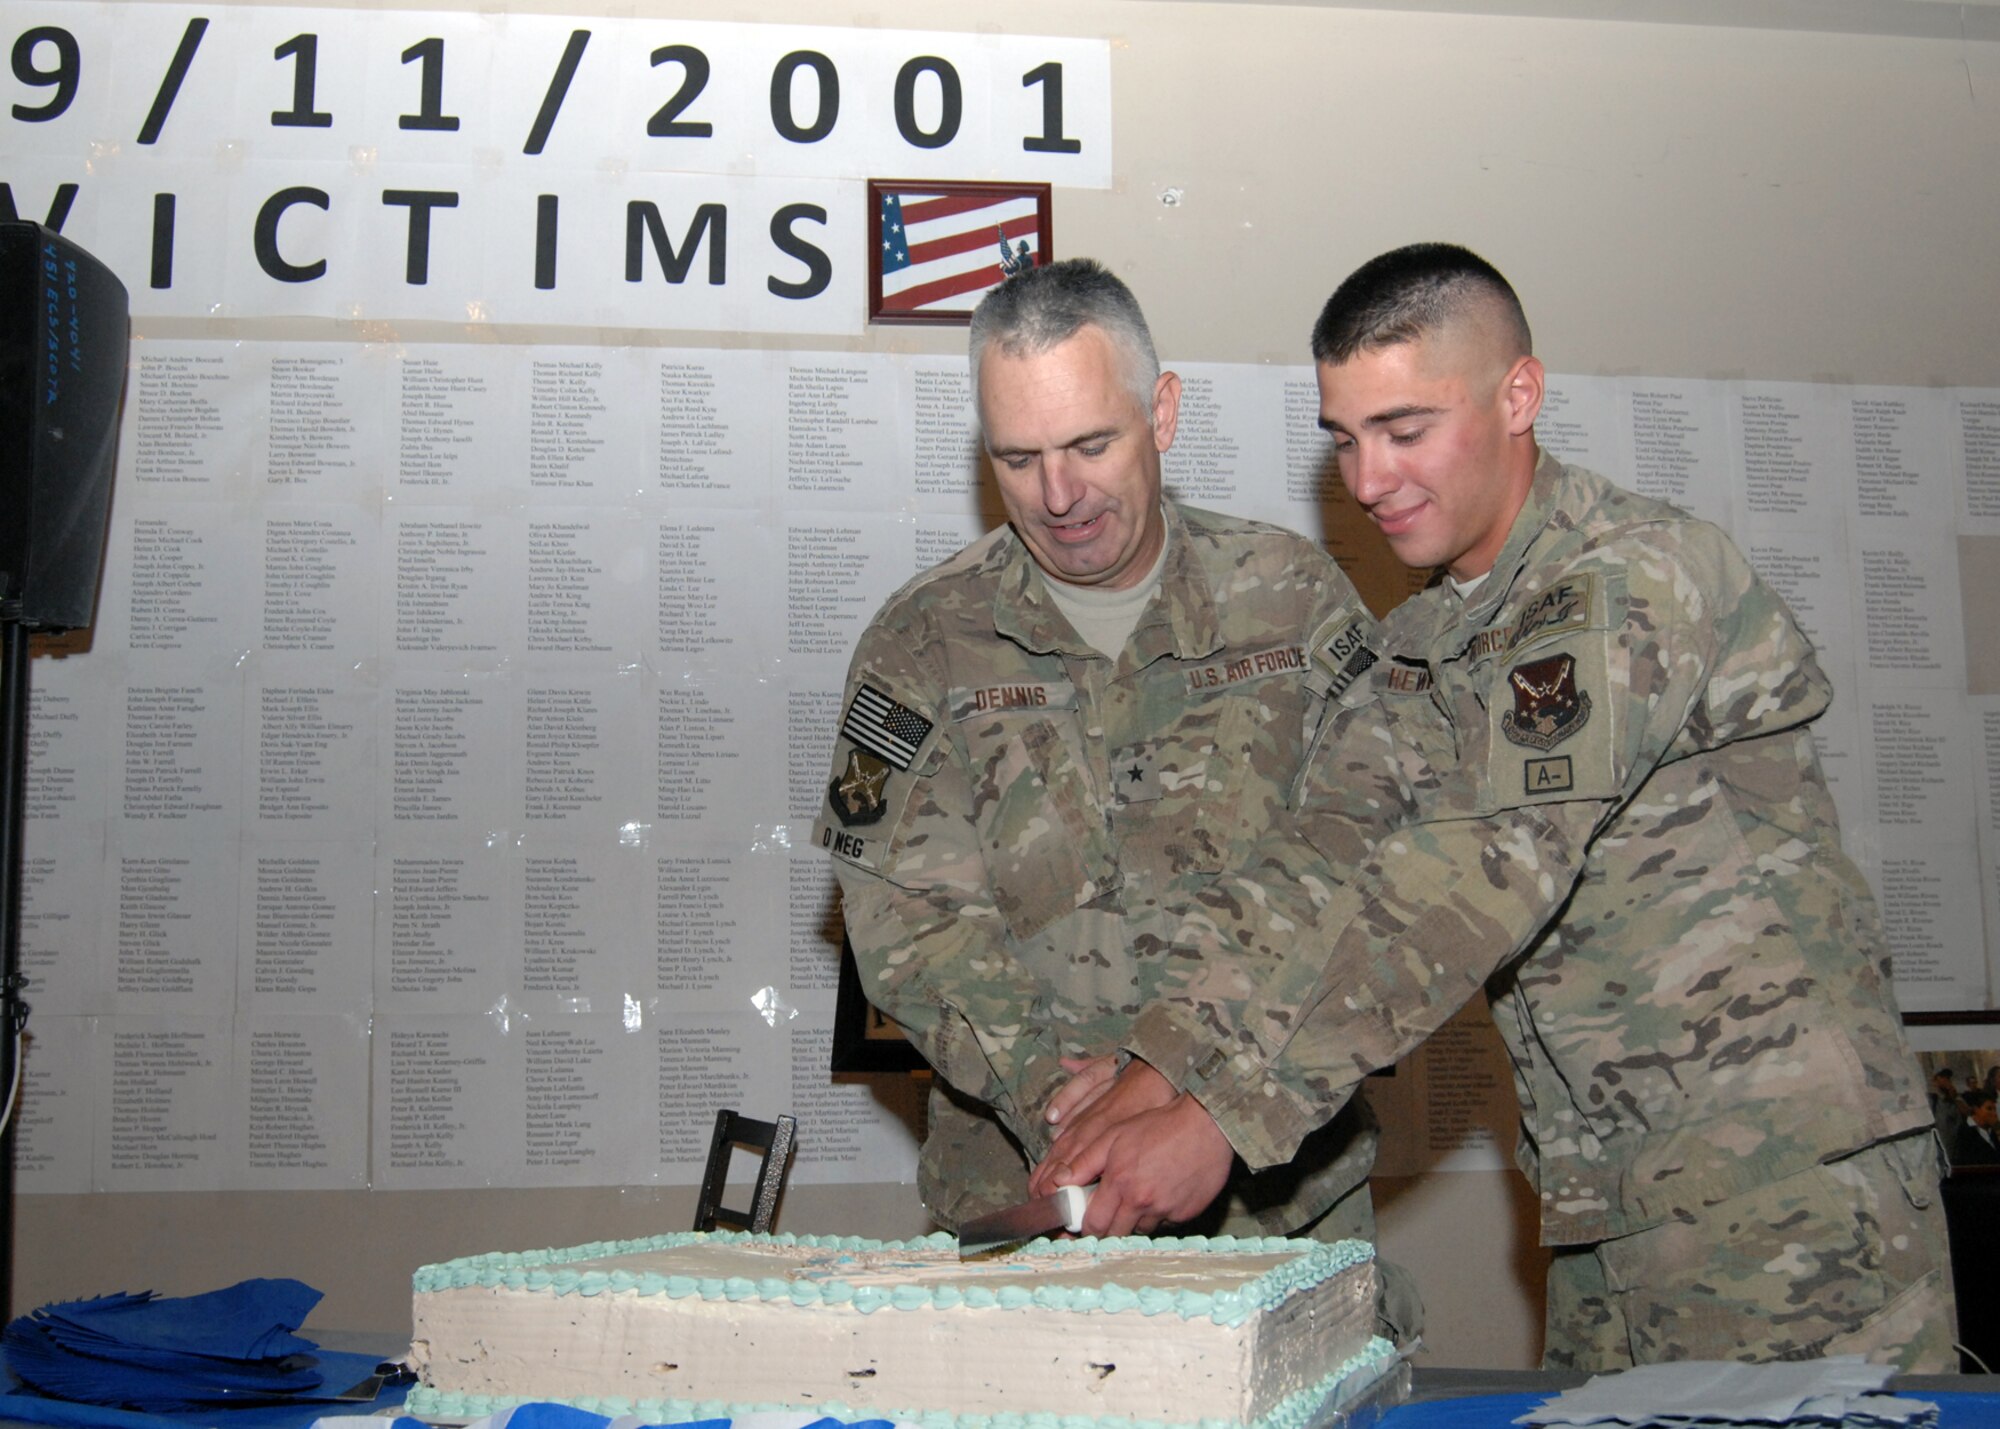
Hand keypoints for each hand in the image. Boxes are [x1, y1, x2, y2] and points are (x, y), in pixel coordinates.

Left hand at [1029, 1059, 1232, 1233]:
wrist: (1205, 1125)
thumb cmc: (1157, 1126)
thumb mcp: (1114, 1136)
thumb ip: (1084, 1161)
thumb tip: (1058, 1183)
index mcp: (1120, 1183)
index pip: (1093, 1225)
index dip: (1084, 1228)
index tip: (1082, 1224)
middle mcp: (1142, 1202)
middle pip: (1115, 1235)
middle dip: (1106, 1230)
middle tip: (1106, 1217)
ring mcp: (1166, 1210)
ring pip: (1140, 1231)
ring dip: (1132, 1222)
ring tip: (1135, 1201)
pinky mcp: (1186, 1214)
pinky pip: (1165, 1225)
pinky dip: (1158, 1217)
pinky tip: (1160, 1196)